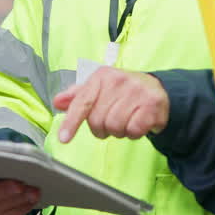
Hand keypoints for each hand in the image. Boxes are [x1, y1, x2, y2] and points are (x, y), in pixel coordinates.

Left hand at [52, 68, 168, 142]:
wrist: (156, 89)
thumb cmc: (122, 92)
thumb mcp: (99, 89)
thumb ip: (78, 97)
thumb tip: (57, 102)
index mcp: (101, 76)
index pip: (82, 102)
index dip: (71, 122)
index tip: (63, 139)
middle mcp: (118, 80)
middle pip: (97, 121)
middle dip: (102, 128)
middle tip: (111, 121)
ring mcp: (136, 91)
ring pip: (115, 127)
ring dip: (119, 131)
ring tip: (126, 120)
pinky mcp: (152, 104)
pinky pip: (133, 130)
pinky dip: (134, 133)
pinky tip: (138, 123)